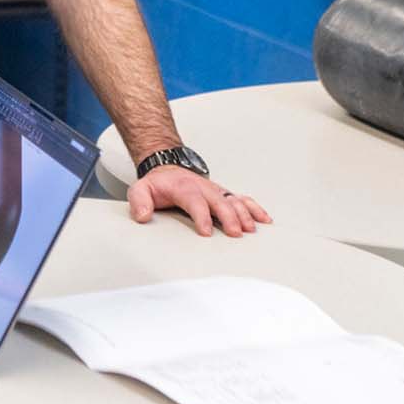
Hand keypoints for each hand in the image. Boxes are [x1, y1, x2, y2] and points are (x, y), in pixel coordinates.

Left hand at [127, 165, 270, 237]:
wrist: (168, 170)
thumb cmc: (158, 184)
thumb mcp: (141, 189)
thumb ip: (139, 201)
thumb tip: (143, 215)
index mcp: (184, 187)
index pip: (195, 201)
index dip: (202, 216)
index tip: (207, 231)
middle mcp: (204, 188)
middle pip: (219, 201)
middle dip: (229, 217)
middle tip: (235, 233)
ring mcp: (216, 191)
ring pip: (234, 201)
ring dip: (244, 214)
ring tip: (251, 229)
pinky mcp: (223, 195)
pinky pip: (242, 200)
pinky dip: (254, 209)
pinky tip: (264, 220)